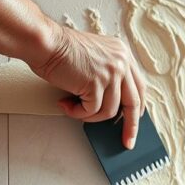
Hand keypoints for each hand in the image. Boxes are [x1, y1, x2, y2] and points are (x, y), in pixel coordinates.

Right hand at [32, 24, 146, 149]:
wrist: (45, 43)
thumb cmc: (62, 51)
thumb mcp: (97, 58)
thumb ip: (109, 76)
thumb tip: (114, 106)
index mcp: (123, 55)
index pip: (139, 88)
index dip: (137, 108)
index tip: (135, 122)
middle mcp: (121, 62)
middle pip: (133, 103)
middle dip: (131, 127)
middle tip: (127, 141)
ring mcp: (111, 73)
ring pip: (109, 111)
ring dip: (89, 115)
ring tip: (73, 107)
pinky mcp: (96, 83)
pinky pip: (91, 111)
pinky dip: (77, 113)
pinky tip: (66, 104)